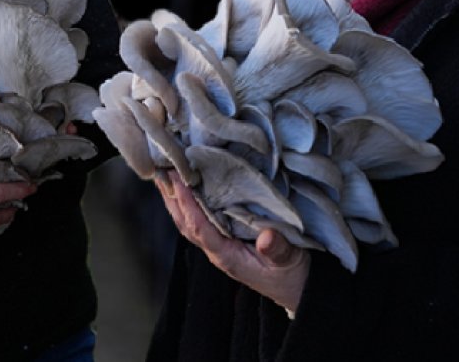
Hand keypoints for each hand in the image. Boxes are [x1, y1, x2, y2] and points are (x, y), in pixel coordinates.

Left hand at [156, 170, 308, 312]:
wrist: (298, 289)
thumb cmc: (292, 276)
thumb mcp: (289, 262)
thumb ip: (278, 250)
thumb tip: (267, 238)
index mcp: (226, 256)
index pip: (199, 228)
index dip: (187, 205)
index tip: (178, 182)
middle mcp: (216, 250)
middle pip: (185, 223)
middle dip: (172, 198)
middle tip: (160, 169)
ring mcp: (218, 245)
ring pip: (188, 221)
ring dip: (175, 199)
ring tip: (164, 173)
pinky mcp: (224, 239)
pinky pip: (199, 219)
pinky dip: (188, 203)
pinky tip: (185, 187)